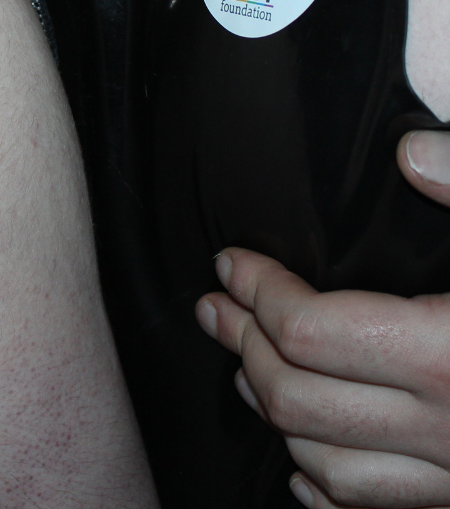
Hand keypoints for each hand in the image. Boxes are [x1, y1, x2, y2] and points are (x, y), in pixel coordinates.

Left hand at [194, 131, 449, 508]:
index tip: (230, 261)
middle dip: (242, 345)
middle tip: (217, 304)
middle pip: (297, 398)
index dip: (256, 291)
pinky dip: (327, 488)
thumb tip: (411, 154)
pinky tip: (306, 464)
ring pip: (327, 466)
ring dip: (271, 411)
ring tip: (243, 364)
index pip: (307, 330)